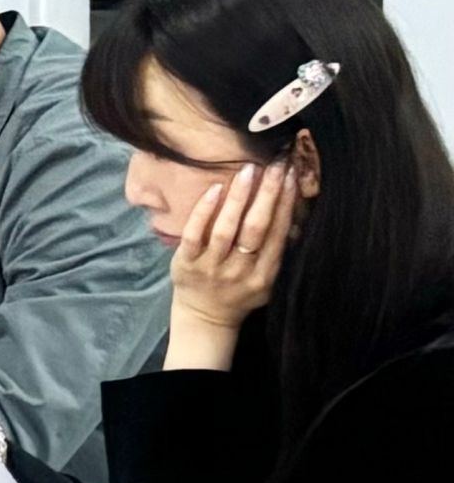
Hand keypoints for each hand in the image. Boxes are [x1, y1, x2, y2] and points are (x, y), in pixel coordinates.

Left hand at [165, 161, 298, 361]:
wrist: (205, 317)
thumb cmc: (241, 290)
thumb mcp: (268, 277)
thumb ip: (279, 250)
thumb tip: (296, 212)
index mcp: (266, 274)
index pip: (279, 233)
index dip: (287, 203)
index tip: (293, 175)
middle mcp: (241, 271)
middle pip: (257, 228)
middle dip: (268, 195)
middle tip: (276, 165)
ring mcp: (212, 267)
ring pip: (226, 229)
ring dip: (239, 198)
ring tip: (249, 171)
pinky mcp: (186, 264)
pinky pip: (194, 234)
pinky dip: (204, 211)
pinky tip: (215, 189)